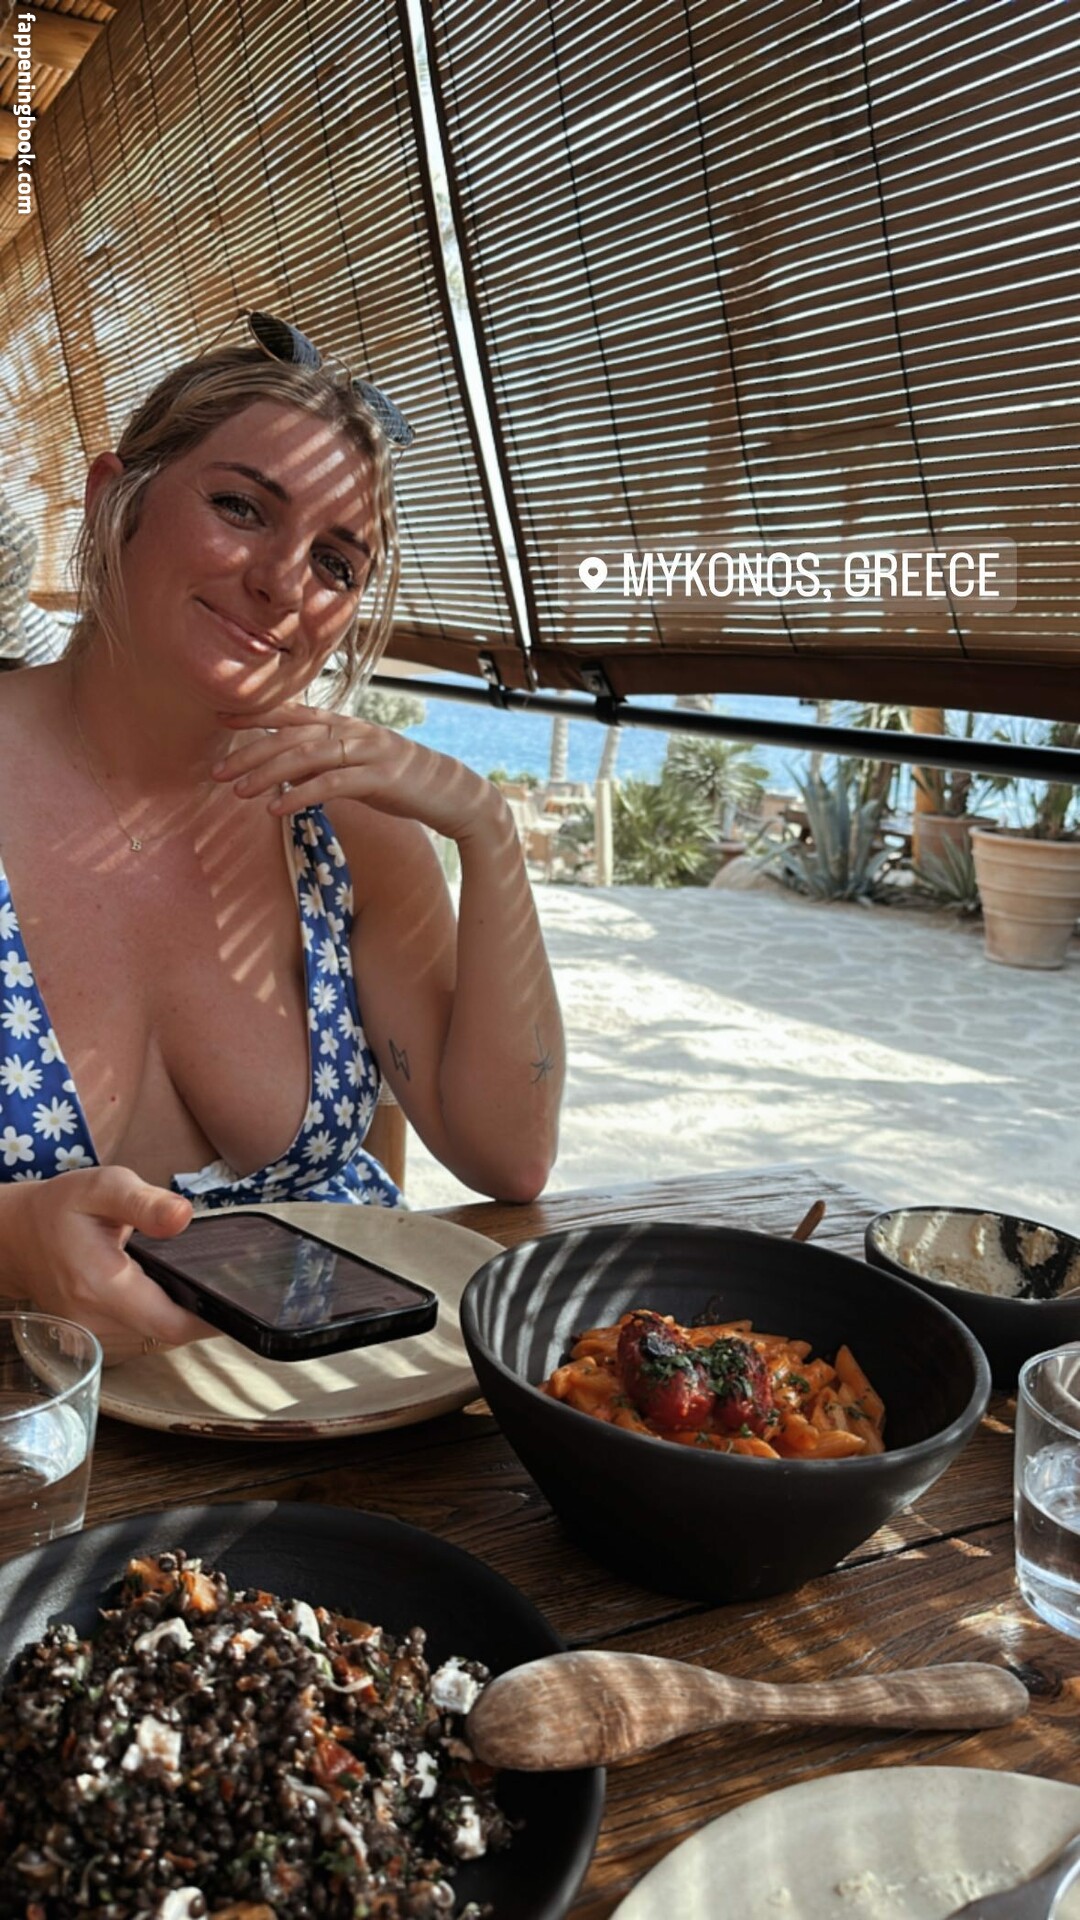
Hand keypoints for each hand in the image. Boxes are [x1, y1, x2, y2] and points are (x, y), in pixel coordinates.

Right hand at [13, 1169, 210, 1366]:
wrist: (17, 1237)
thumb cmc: (62, 1208)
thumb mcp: (104, 1187)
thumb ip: (146, 1202)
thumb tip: (183, 1217)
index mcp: (102, 1286)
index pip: (173, 1324)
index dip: (211, 1318)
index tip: (238, 1297)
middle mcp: (95, 1322)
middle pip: (169, 1335)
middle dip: (199, 1311)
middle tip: (218, 1278)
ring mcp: (92, 1337)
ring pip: (156, 1340)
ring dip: (178, 1317)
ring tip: (190, 1281)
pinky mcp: (93, 1340)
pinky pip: (139, 1339)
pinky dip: (157, 1320)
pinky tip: (164, 1292)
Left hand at [213, 702, 501, 843]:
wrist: (452, 793)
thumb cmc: (401, 781)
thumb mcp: (358, 766)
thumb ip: (325, 762)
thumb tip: (288, 770)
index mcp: (345, 724)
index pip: (292, 714)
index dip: (256, 716)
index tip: (221, 722)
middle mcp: (352, 730)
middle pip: (290, 736)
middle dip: (250, 753)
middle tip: (216, 772)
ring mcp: (367, 751)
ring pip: (306, 757)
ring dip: (267, 774)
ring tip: (238, 791)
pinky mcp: (379, 777)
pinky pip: (331, 785)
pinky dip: (300, 795)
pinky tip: (276, 809)